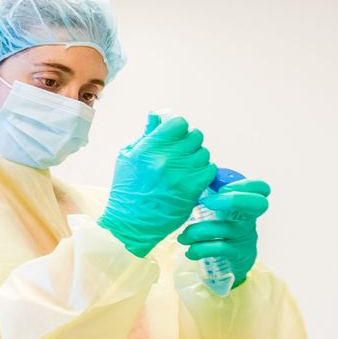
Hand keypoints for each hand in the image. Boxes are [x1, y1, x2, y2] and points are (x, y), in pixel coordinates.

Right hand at [98, 114, 217, 256]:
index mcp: (149, 148)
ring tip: (187, 166)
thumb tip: (157, 117)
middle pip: (195, 136)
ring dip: (197, 157)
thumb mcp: (128, 157)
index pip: (178, 124)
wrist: (131, 221)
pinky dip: (204, 171)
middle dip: (189, 141)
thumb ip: (146, 136)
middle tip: (183, 151)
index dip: (178, 128)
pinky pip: (210, 170)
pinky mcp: (192, 189)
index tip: (175, 134)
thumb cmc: (127, 189)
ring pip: (204, 153)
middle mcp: (166, 159)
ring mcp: (181, 175)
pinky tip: (193, 177)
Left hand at [178, 179, 269, 287]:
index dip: (244, 185)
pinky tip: (191, 251)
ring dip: (197, 231)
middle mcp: (249, 218)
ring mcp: (246, 236)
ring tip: (183, 237)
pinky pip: (220, 248)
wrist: (226, 263)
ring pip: (226, 228)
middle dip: (233, 199)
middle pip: (258, 203)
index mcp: (242, 202)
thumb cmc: (217, 227)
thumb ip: (208, 191)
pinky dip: (200, 249)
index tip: (219, 188)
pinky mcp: (239, 253)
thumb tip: (188, 174)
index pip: (259, 188)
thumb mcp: (215, 207)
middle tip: (205, 202)